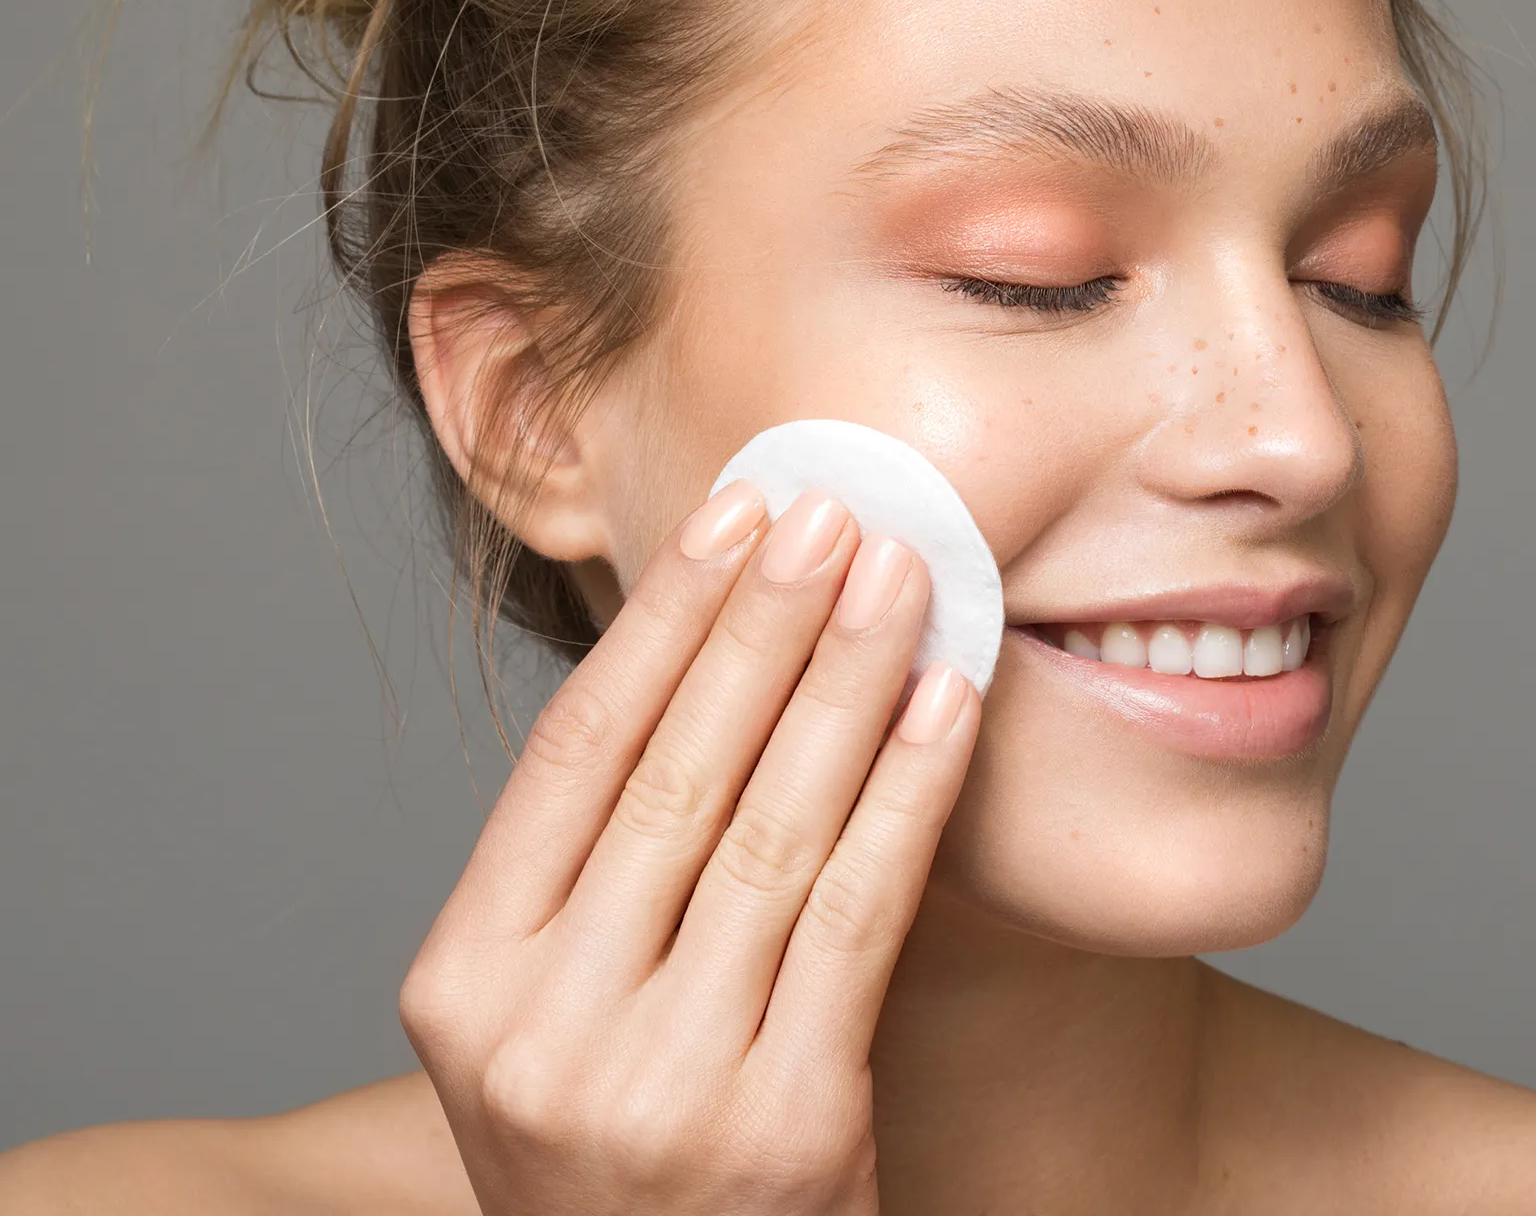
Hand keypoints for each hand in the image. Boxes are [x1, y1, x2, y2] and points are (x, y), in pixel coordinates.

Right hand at [397, 482, 978, 1213]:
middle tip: (835, 508)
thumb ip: (593, 881)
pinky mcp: (785, 1124)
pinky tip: (946, 704)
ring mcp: (660, 1082)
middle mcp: (542, 1029)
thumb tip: (710, 662)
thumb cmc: (624, 1152)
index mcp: (466, 985)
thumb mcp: (554, 1026)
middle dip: (768, 622)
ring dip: (849, 682)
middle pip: (677, 770)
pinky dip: (908, 795)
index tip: (735, 513)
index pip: (573, 754)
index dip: (662, 620)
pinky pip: (860, 914)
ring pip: (774, 826)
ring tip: (903, 577)